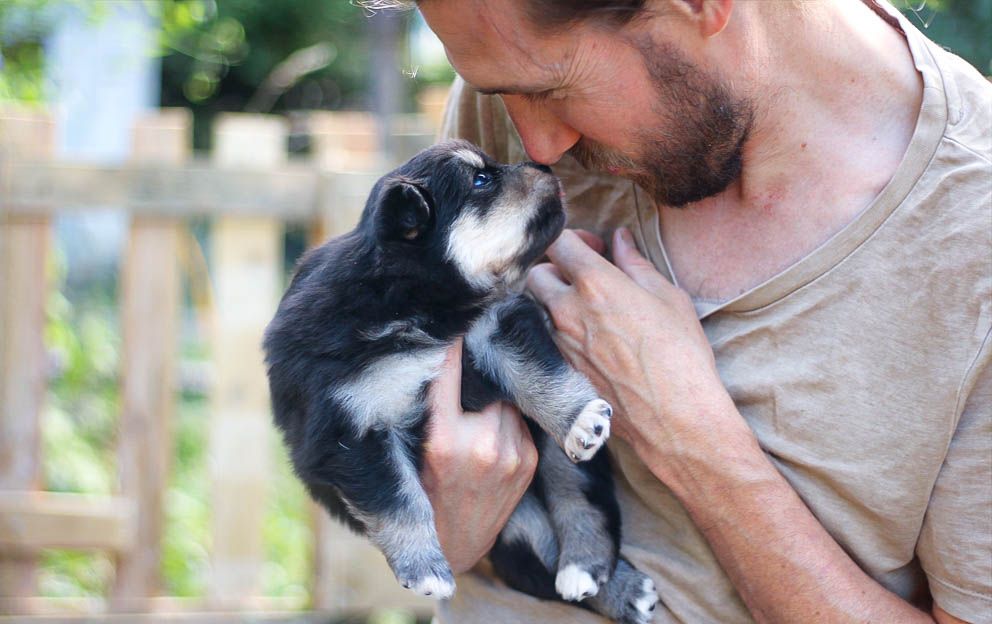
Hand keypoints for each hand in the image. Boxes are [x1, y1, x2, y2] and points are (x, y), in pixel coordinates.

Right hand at [421, 339, 538, 573]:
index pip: (449, 370)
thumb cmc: (420, 493)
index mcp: (442, 440)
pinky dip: (505, 416)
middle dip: (476, 369)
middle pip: (483, 379)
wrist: (453, 547)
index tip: (452, 315)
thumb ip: (423, 411)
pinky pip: (519, 417)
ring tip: (474, 404)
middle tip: (467, 353)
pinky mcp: (529, 461)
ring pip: (504, 396)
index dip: (452, 340)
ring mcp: (511, 453)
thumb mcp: (408, 453)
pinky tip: (488, 428)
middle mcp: (481, 444)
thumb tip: (433, 356)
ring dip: (491, 394)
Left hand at [527, 228, 744, 481]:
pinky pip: (547, 339)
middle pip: (538, 275)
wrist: (673, 417)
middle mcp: (567, 311)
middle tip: (583, 276)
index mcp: (595, 284)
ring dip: (555, 300)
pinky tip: (588, 338)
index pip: (559, 243)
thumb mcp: (668, 297)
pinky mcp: (561, 369)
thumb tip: (620, 240)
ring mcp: (560, 343)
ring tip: (586, 308)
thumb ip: (636, 264)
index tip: (594, 247)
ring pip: (538, 308)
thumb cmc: (680, 355)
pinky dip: (559, 330)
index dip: (574, 237)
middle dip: (556, 268)